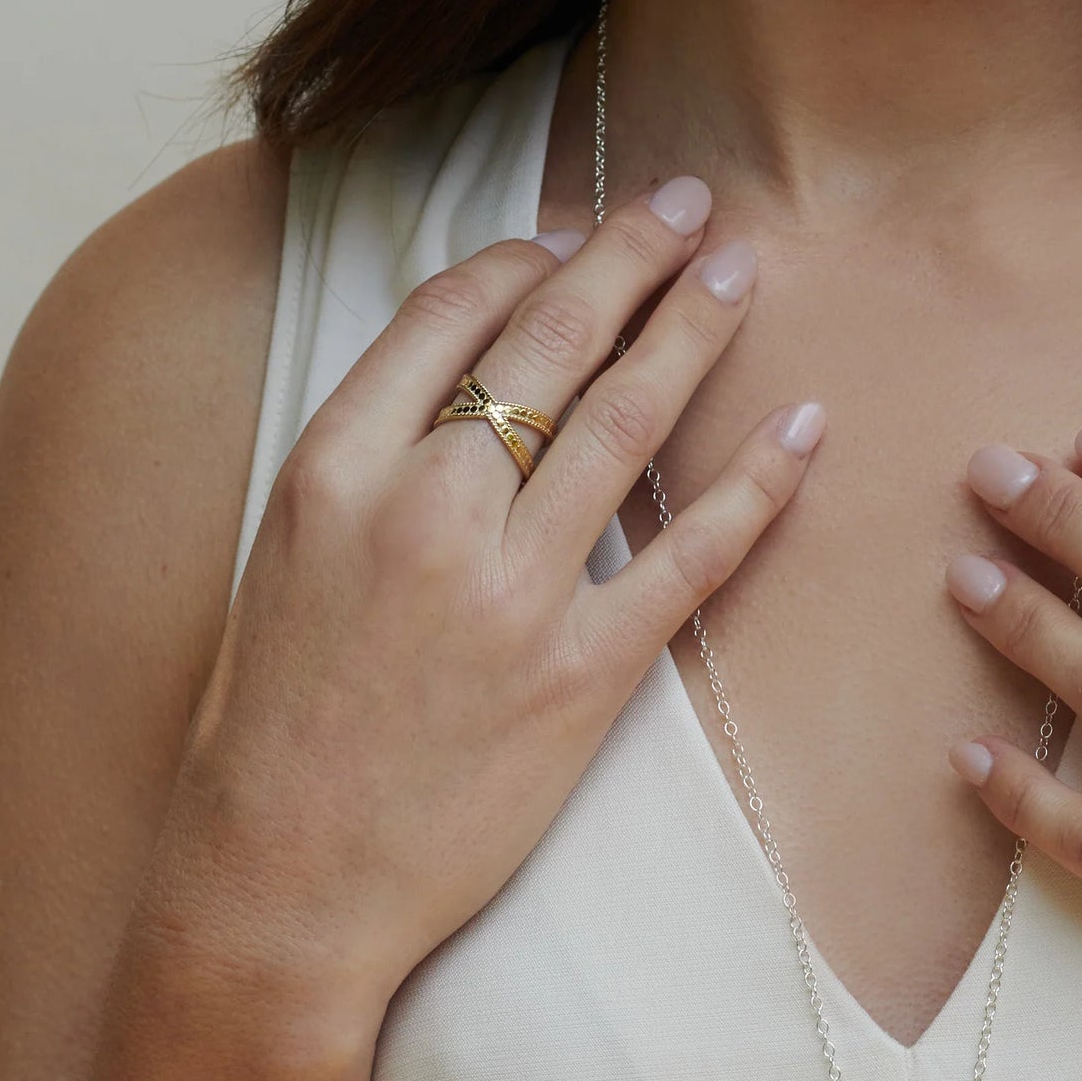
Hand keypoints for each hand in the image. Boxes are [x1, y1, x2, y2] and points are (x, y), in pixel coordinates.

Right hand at [146, 183, 822, 1027]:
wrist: (286, 875)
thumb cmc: (278, 723)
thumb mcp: (287, 558)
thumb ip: (370, 462)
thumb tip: (467, 383)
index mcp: (337, 469)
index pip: (449, 317)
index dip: (526, 258)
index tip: (574, 235)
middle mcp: (428, 510)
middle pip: (552, 342)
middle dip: (631, 255)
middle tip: (691, 204)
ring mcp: (514, 593)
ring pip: (629, 422)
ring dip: (694, 331)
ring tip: (741, 273)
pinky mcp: (585, 675)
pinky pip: (693, 557)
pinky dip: (758, 484)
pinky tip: (803, 427)